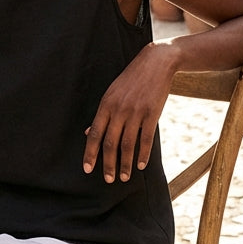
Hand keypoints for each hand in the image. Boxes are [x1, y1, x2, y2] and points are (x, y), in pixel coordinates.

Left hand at [82, 42, 176, 182]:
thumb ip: (101, 115)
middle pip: (109, 143)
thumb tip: (87, 133)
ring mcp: (136, 112)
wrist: (155, 63)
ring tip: (124, 177)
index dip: (90, 153)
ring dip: (125, 164)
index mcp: (106, 104)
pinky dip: (142, 154)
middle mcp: (118, 110)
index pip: (94, 134)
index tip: (87, 169)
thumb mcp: (111, 93)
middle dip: (108, 164)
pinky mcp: (152, 113)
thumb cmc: (131, 80)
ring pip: (127, 144)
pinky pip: (146, 139)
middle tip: (108, 179)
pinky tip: (140, 165)